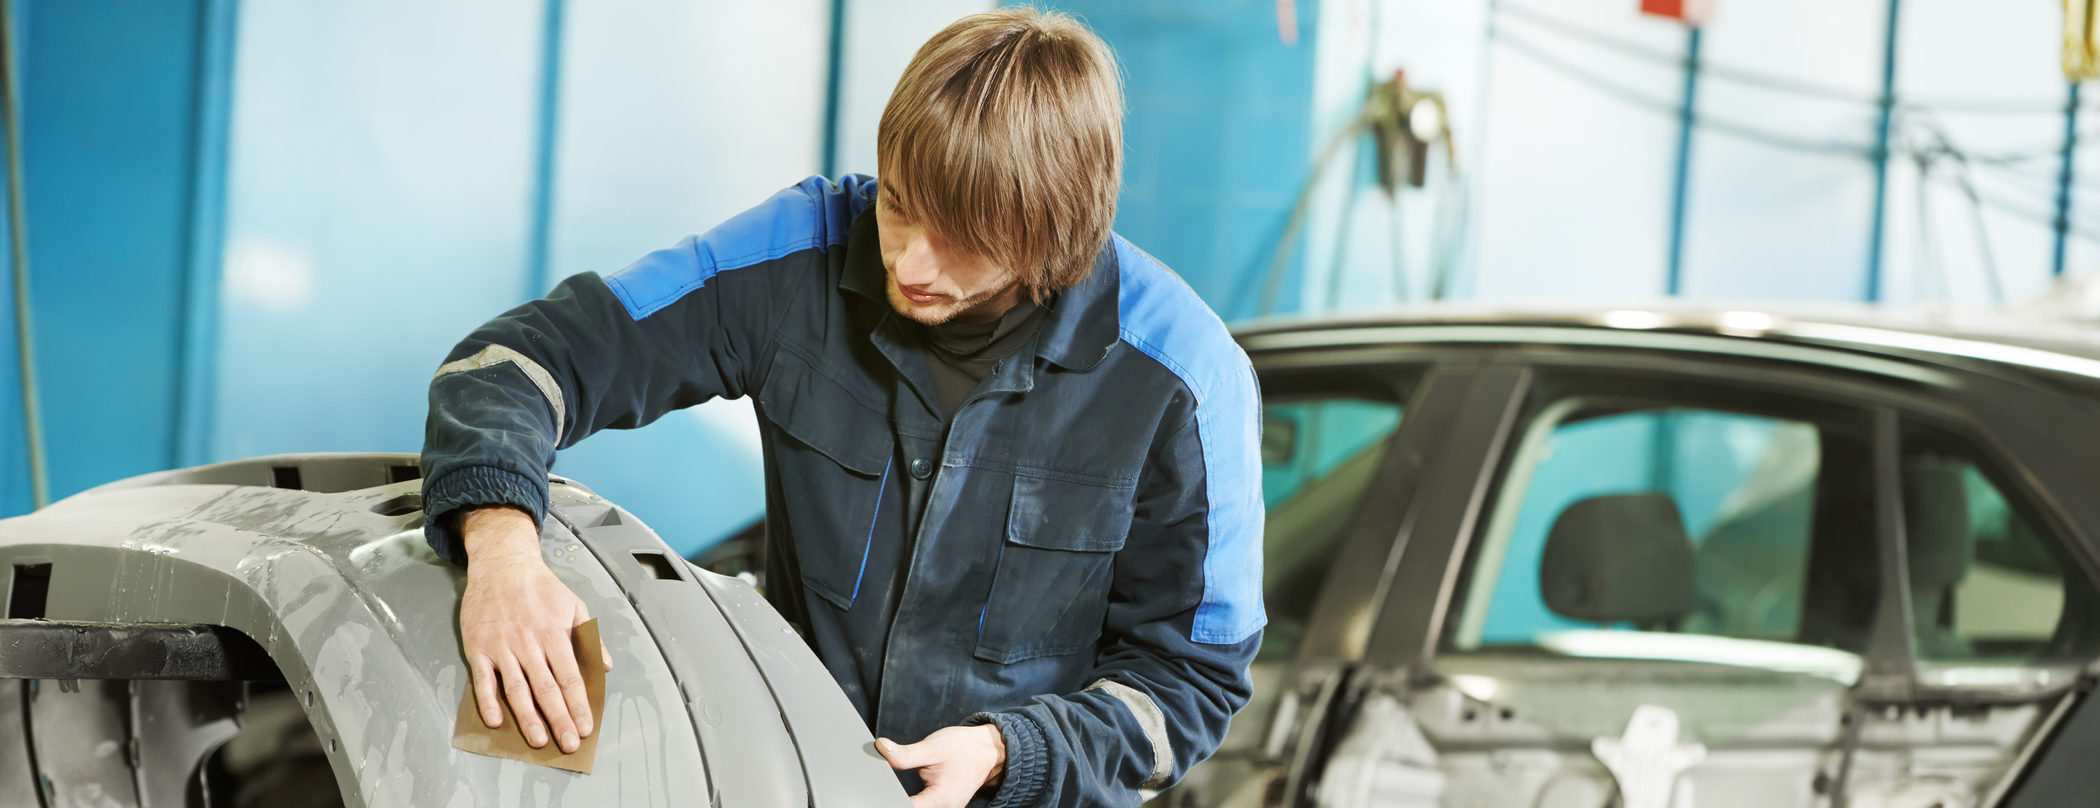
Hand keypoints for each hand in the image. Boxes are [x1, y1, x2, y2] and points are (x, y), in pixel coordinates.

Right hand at [458, 506, 610, 753]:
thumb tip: (604, 665)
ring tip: (538, 740)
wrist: (501, 565)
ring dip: (528, 718)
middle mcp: (529, 643)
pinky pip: (483, 680)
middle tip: (568, 744)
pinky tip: (497, 721)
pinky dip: (488, 702)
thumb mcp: (574, 605)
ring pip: (516, 689)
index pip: (570, 677)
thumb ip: (589, 636)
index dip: (578, 705)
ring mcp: (502, 646)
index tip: (586, 727)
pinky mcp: (478, 648)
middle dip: (559, 719)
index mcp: (554, 633)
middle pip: (546, 689)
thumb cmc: (540, 587)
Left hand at [877, 724, 1006, 807]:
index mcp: (941, 799)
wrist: (986, 751)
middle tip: (879, 788)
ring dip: (902, 800)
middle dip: (893, 799)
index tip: (875, 792)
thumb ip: (905, 754)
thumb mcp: (932, 747)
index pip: (906, 807)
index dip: (889, 800)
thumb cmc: (963, 748)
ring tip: (889, 791)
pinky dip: (912, 802)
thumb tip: (880, 749)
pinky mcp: (943, 807)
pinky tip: (900, 794)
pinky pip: (923, 807)